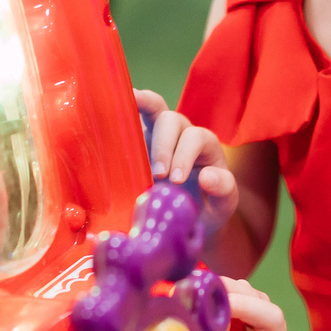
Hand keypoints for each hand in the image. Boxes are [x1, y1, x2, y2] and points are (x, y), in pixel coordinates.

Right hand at [134, 89, 237, 236]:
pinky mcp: (137, 142)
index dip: (184, 155)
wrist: (186, 221)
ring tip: (127, 147)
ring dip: (138, 123)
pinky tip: (107, 113)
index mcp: (204, 145)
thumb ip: (224, 190)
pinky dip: (121, 112)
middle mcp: (181, 134)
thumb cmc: (207, 210)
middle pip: (171, 119)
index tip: (175, 180)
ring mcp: (157, 134)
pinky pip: (130, 118)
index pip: (195, 137)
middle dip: (163, 145)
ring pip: (151, 109)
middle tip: (157, 174)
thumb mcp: (223, 206)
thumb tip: (206, 176)